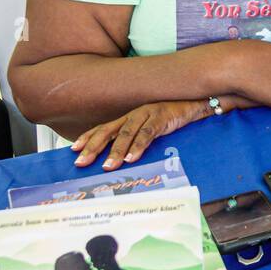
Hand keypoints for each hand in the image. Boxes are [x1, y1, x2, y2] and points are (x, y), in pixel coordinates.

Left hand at [71, 101, 206, 170]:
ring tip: (108, 166)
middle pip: (108, 131)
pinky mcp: (162, 117)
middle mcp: (134, 114)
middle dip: (93, 147)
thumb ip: (138, 139)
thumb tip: (125, 159)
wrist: (196, 103)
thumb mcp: (152, 129)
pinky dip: (138, 146)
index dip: (88, 138)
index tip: (74, 151)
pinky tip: (132, 158)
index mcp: (129, 118)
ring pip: (126, 133)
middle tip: (81, 162)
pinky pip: (147, 133)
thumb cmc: (174, 117)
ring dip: (116, 151)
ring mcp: (147, 114)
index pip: (104, 128)